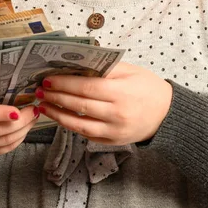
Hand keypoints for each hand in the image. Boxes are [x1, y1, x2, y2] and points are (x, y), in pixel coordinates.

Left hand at [35, 62, 172, 144]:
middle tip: (40, 90)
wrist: (167, 113)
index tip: (48, 79)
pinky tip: (61, 117)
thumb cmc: (147, 87)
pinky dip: (72, 126)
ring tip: (44, 106)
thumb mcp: (130, 71)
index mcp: (121, 93)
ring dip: (58, 115)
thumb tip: (76, 64)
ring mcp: (114, 132)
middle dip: (56, 97)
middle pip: (79, 106)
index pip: (86, 88)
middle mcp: (116, 114)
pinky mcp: (112, 143)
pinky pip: (87, 135)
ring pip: (79, 125)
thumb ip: (105, 69)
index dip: (64, 84)